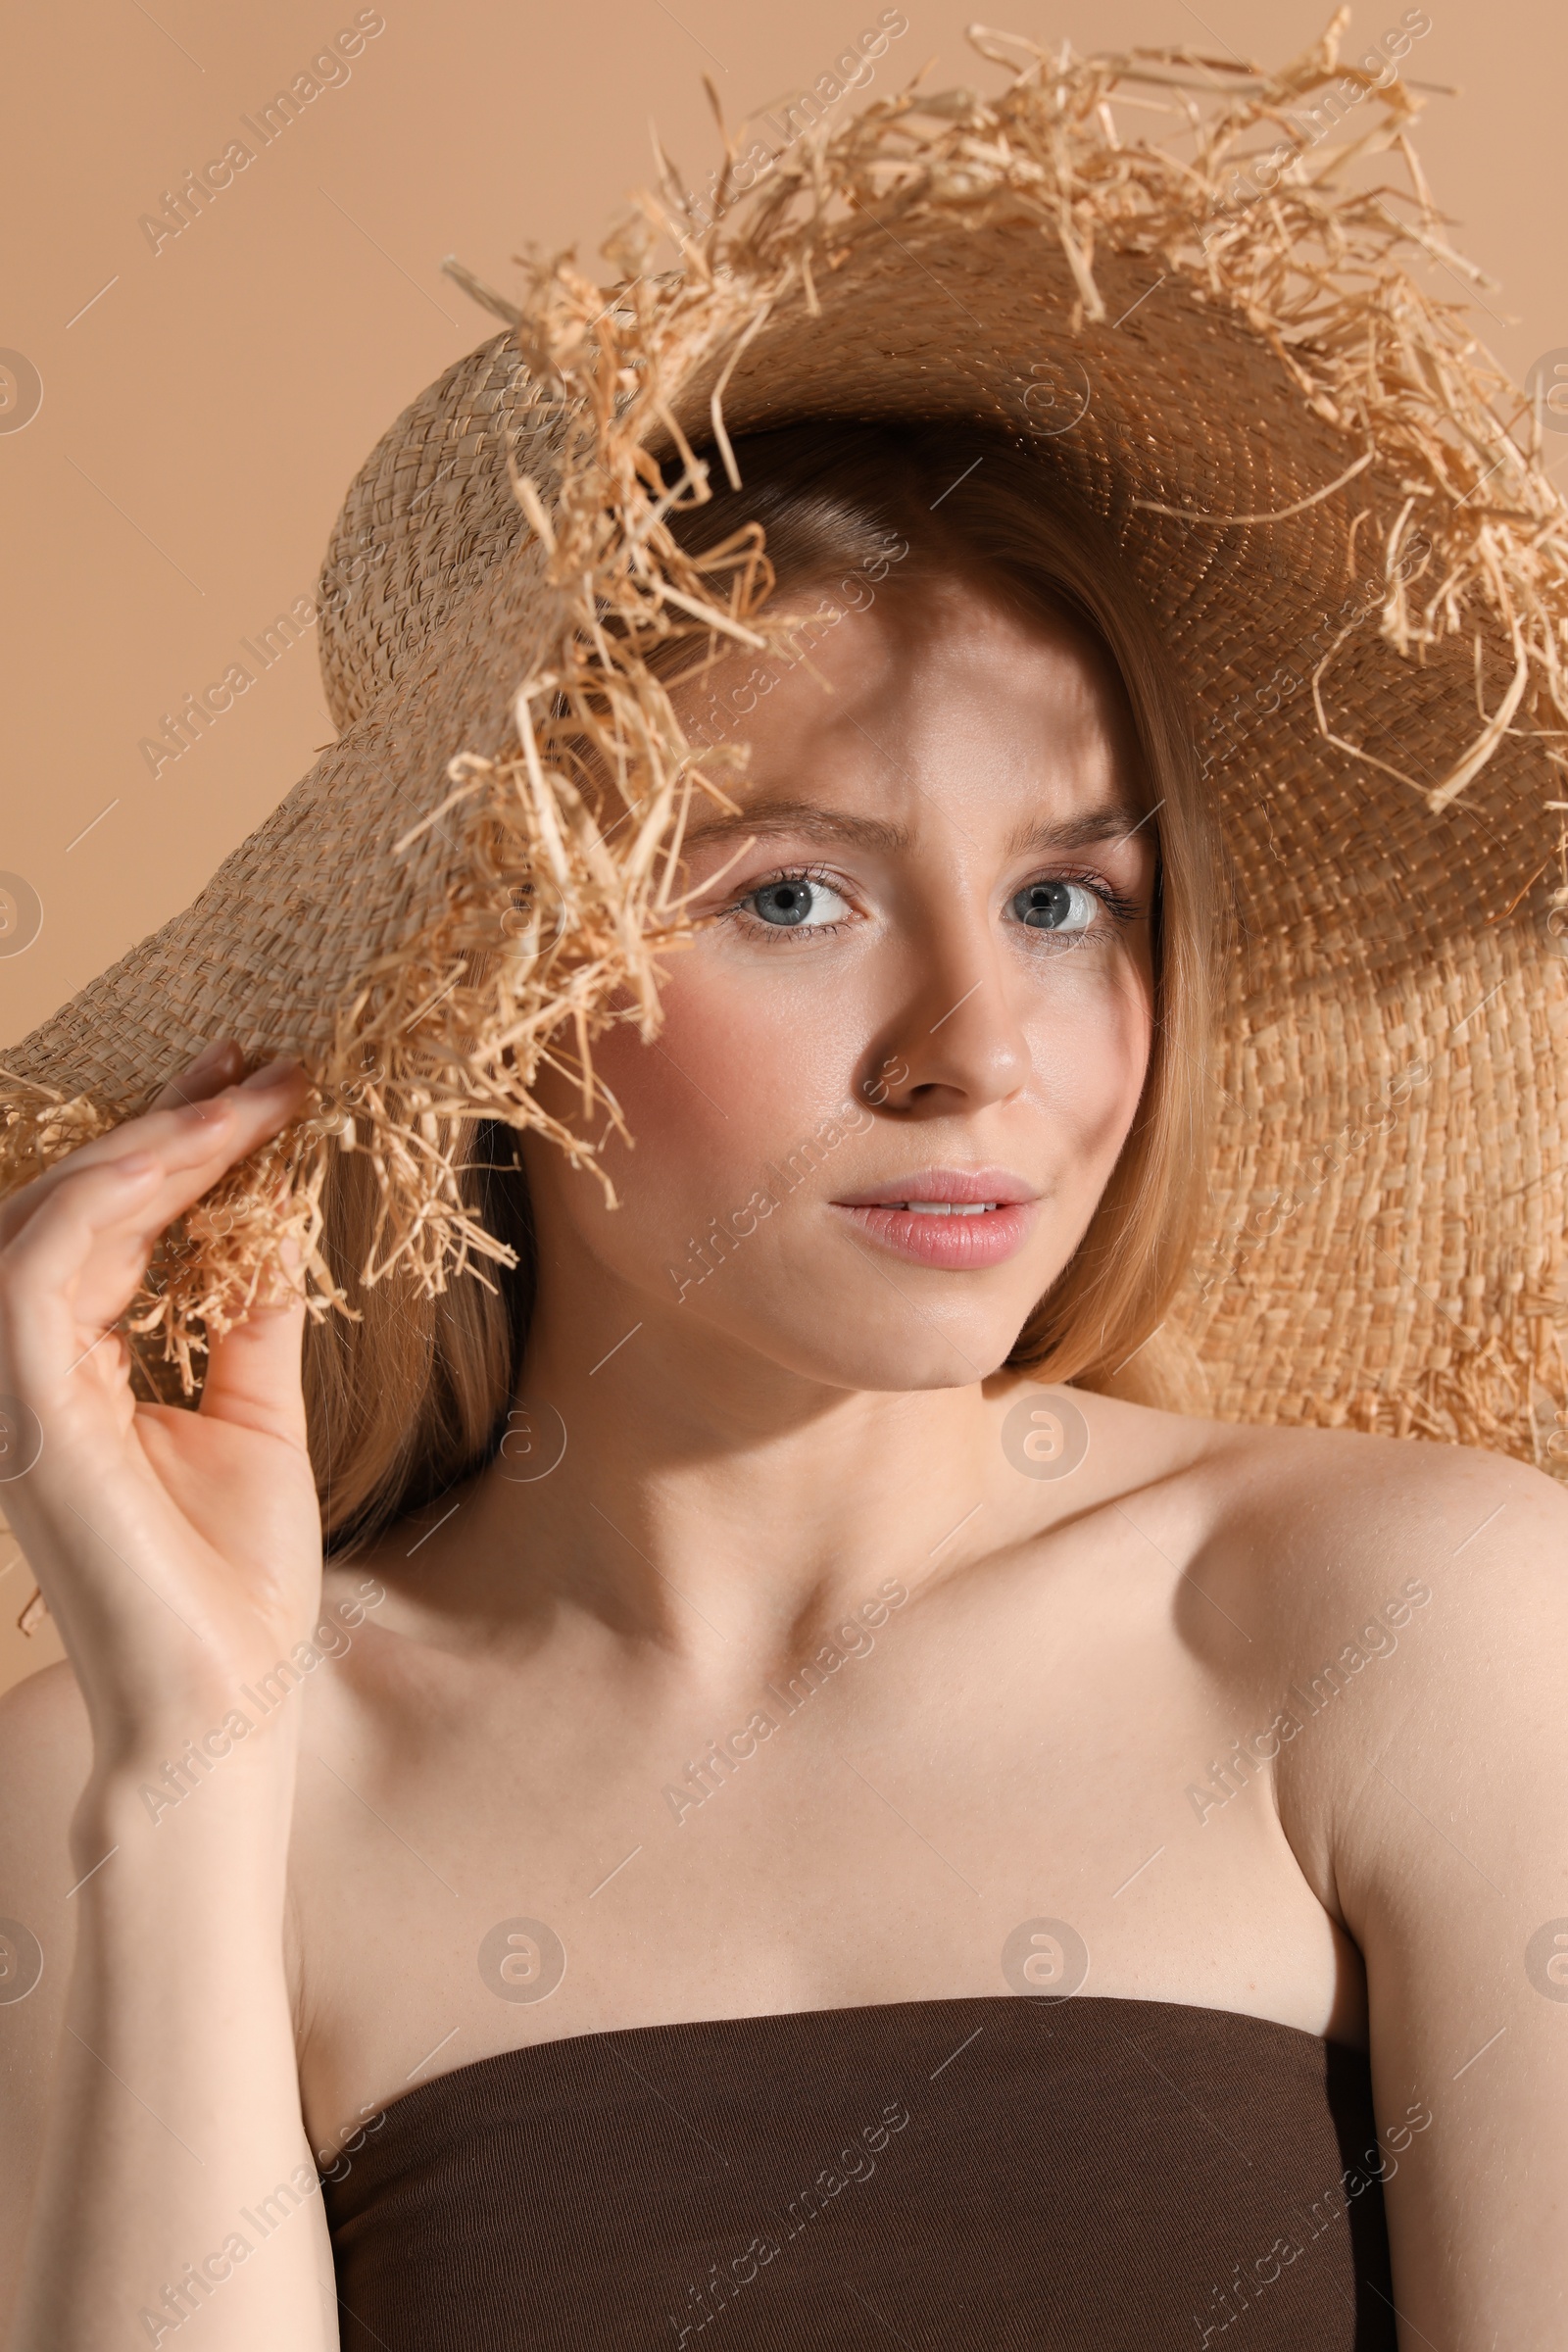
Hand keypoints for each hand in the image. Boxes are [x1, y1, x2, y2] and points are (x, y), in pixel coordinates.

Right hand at [0, 1040, 321, 1765]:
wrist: (224, 1700)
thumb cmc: (234, 1581)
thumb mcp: (257, 1414)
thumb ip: (249, 1315)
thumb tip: (275, 1220)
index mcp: (78, 1372)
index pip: (111, 1231)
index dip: (178, 1147)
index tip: (261, 1083)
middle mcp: (32, 1371)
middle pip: (72, 1207)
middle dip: (164, 1122)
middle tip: (256, 1061)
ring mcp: (16, 1389)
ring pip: (45, 1219)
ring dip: (146, 1144)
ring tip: (243, 1096)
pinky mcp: (24, 1411)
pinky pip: (37, 1270)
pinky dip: (105, 1200)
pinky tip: (187, 1154)